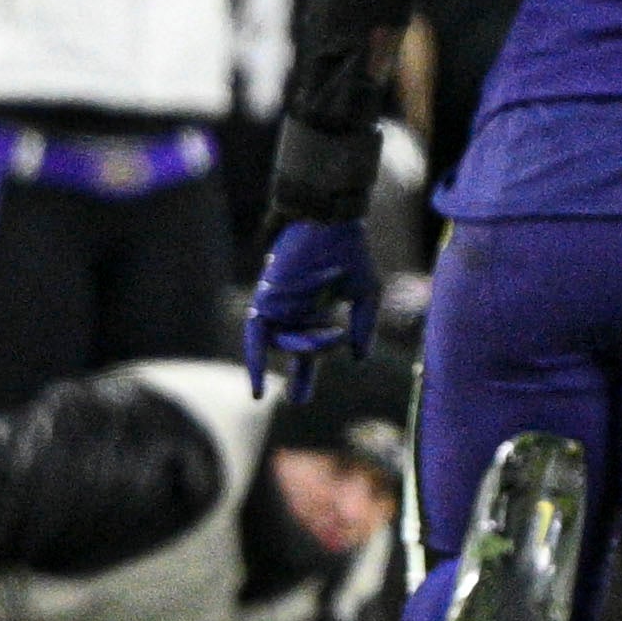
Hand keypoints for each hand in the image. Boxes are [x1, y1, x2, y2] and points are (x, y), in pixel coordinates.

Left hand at [244, 219, 376, 390]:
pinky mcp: (265, 298)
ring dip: (305, 348)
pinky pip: (256, 336)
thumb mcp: (366, 294)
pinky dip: (255, 361)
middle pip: (296, 352)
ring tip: (331, 333)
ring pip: (283, 343)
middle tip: (300, 396)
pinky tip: (257, 390)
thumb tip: (358, 358)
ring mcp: (278, 305)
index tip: (298, 399)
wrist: (331, 221)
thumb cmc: (348, 251)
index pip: (307, 352)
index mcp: (313, 311)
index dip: (304, 377)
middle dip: (301, 376)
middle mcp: (292, 311)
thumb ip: (364, 326)